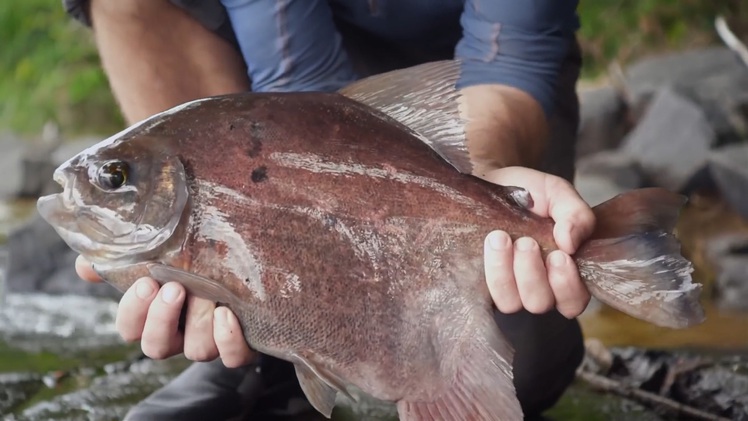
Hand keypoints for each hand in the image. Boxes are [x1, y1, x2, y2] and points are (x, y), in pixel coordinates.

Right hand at [75, 256, 254, 366]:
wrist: (246, 269)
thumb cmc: (195, 262)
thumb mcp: (160, 255)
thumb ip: (123, 258)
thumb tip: (85, 265)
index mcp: (154, 318)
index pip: (129, 330)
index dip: (133, 311)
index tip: (146, 282)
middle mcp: (179, 336)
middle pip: (156, 347)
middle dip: (161, 319)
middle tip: (173, 288)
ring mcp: (209, 342)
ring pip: (196, 351)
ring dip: (199, 321)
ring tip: (209, 292)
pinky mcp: (240, 345)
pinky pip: (233, 357)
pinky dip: (228, 339)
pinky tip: (227, 314)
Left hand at [479, 166, 594, 318]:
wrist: (489, 180)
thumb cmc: (528, 192)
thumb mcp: (559, 194)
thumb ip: (576, 215)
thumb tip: (570, 244)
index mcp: (563, 272)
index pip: (573, 301)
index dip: (568, 286)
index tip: (559, 256)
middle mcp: (537, 287)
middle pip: (540, 303)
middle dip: (533, 275)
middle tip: (526, 242)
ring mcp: (507, 288)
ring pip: (511, 303)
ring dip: (506, 273)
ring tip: (500, 238)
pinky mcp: (480, 284)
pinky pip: (485, 295)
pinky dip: (490, 271)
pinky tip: (490, 244)